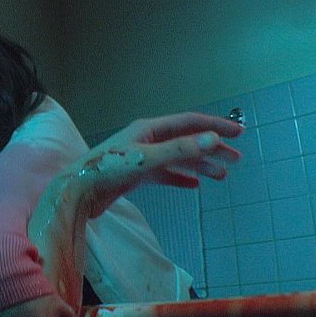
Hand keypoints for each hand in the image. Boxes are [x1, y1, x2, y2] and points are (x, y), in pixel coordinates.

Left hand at [75, 112, 242, 217]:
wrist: (77, 193)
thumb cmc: (107, 171)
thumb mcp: (147, 159)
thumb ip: (181, 150)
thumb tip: (213, 139)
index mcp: (148, 129)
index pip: (190, 122)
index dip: (215, 126)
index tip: (238, 133)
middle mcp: (145, 140)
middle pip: (186, 140)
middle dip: (212, 148)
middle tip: (236, 159)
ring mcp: (140, 158)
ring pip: (177, 159)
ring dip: (200, 165)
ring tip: (222, 175)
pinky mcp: (134, 176)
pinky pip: (163, 175)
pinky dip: (180, 178)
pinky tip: (194, 185)